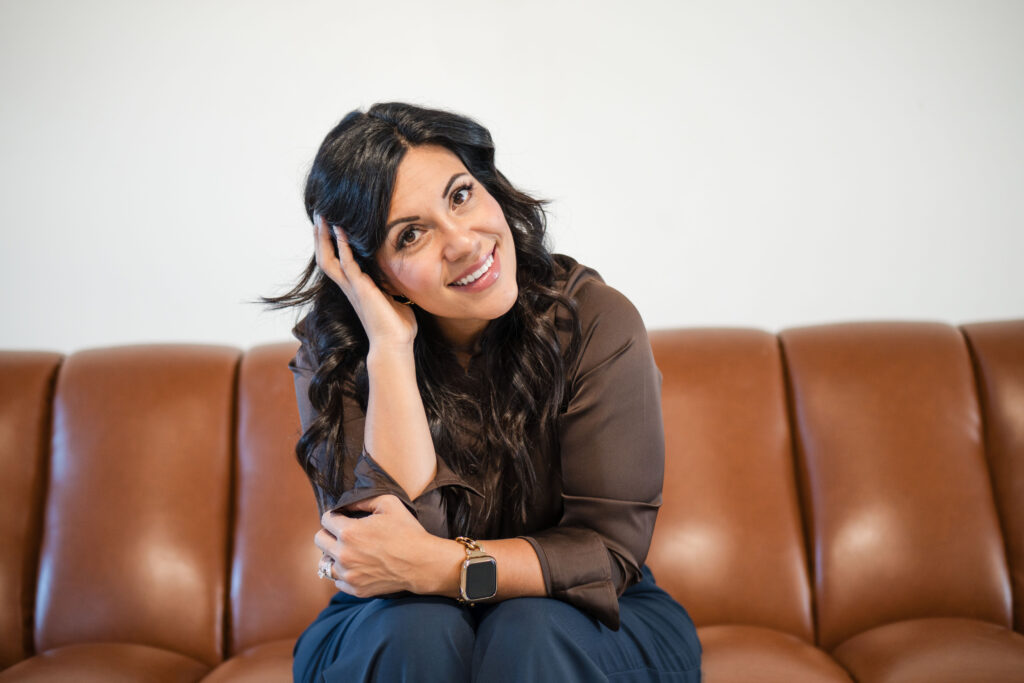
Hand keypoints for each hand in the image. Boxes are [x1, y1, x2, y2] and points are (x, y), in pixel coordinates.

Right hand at [313, 215, 416, 348]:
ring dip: (325, 238)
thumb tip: (400, 277)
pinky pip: (347, 263)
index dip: (330, 244)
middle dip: (321, 237)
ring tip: (322, 217)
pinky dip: (342, 246)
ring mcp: (353, 288)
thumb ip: (391, 286)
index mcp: (355, 288)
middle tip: (318, 215)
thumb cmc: (397, 326)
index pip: (336, 262)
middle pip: (325, 258)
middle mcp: (349, 287)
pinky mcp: (361, 288)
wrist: (394, 344)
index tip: (329, 225)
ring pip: (329, 259)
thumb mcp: (394, 298)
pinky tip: (340, 231)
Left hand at [315, 494, 450, 597]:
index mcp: (349, 532)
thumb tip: (346, 504)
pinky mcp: (355, 589)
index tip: (343, 517)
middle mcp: (344, 555)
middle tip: (344, 533)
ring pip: (325, 563)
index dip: (335, 515)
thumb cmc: (407, 532)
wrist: (422, 564)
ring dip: (333, 555)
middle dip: (330, 533)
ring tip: (349, 551)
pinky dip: (344, 573)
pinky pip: (337, 581)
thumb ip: (363, 500)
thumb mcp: (389, 504)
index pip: (326, 519)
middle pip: (319, 540)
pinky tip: (357, 566)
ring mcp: (348, 575)